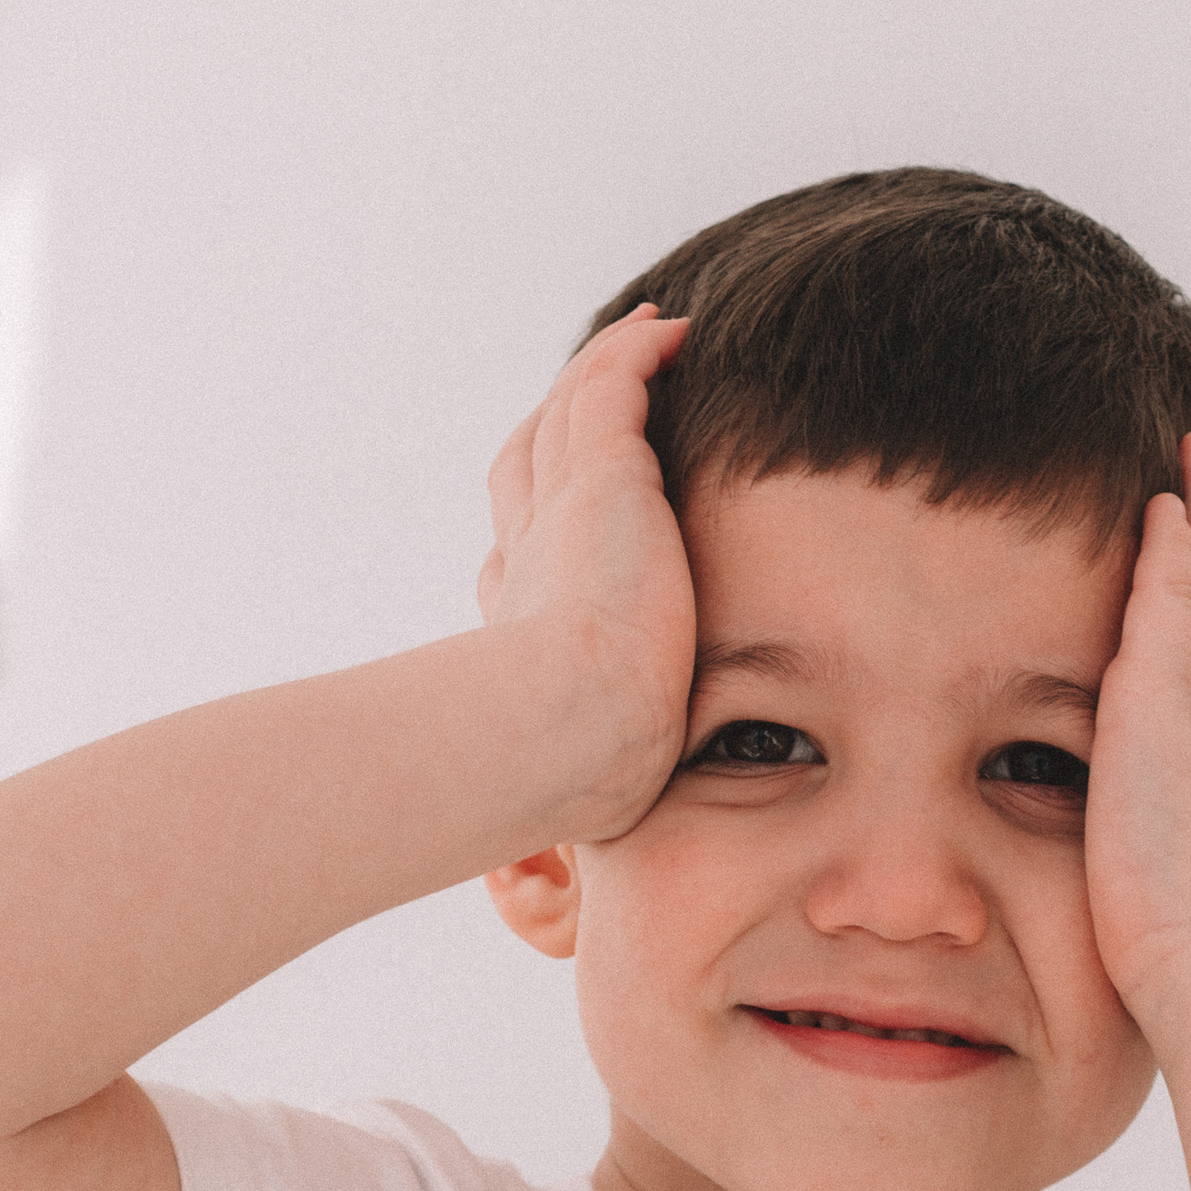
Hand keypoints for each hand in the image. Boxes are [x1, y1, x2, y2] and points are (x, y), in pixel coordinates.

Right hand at [477, 305, 694, 839]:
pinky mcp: (600, 478)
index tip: (558, 511)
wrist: (569, 735)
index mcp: (524, 620)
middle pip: (530, 468)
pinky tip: (669, 333)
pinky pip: (611, 391)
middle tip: (595, 399)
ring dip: (601, 374)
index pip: (520, 550)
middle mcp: (530, 555)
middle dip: (557, 430)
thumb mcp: (593, 774)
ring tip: (646, 338)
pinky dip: (633, 356)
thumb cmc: (578, 776)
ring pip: (569, 419)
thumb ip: (602, 775)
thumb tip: (580, 856)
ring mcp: (560, 512)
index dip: (534, 520)